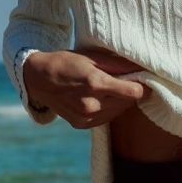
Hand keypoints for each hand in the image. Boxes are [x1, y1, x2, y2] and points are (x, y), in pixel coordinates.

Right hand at [23, 48, 153, 128]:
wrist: (38, 79)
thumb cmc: (67, 63)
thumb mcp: (93, 57)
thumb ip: (120, 65)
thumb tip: (143, 69)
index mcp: (96, 84)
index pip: (135, 93)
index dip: (142, 86)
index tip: (142, 80)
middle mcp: (91, 104)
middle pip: (128, 103)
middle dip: (129, 92)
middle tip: (122, 80)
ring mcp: (86, 117)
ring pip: (119, 112)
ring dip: (119, 101)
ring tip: (106, 88)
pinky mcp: (82, 125)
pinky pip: (106, 119)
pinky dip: (107, 109)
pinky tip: (97, 98)